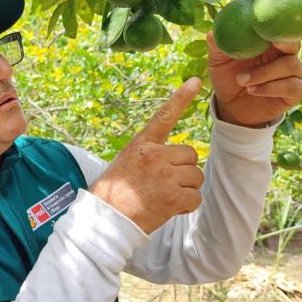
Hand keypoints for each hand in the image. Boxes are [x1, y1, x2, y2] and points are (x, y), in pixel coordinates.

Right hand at [90, 78, 203, 233]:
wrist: (105, 220)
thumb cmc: (112, 194)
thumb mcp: (125, 163)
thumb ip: (149, 156)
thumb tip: (174, 159)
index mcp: (142, 145)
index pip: (164, 116)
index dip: (181, 98)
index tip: (195, 81)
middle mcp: (155, 156)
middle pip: (191, 155)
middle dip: (184, 170)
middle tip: (166, 184)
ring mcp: (166, 176)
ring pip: (196, 176)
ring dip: (187, 188)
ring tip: (165, 197)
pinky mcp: (173, 196)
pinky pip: (195, 197)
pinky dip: (187, 205)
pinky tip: (170, 208)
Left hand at [207, 31, 301, 127]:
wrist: (231, 107)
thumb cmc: (228, 78)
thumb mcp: (219, 62)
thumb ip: (218, 46)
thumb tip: (212, 33)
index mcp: (269, 42)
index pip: (280, 27)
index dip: (277, 24)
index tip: (267, 23)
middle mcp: (285, 54)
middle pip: (294, 42)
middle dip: (283, 43)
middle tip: (268, 45)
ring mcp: (293, 72)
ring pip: (290, 65)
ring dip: (264, 73)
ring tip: (242, 80)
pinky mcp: (295, 91)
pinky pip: (293, 86)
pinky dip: (271, 88)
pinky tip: (253, 91)